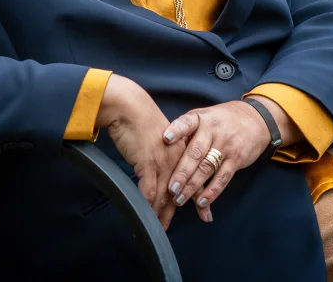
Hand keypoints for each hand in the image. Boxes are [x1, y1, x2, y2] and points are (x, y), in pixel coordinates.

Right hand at [96, 74, 185, 228]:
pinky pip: (149, 189)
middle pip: (182, 189)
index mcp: (182, 150)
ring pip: (166, 193)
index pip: (193, 177)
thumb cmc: (139, 119)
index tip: (204, 211)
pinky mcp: (147, 163)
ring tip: (161, 226)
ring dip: (163, 212)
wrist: (127, 107)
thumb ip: (164, 152)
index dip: (198, 196)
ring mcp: (163, 161)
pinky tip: (148, 213)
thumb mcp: (158, 137)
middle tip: (188, 223)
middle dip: (184, 209)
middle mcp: (176, 158)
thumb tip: (161, 167)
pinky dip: (148, 204)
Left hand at [160, 99, 280, 222]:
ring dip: (193, 186)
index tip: (165, 139)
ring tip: (180, 200)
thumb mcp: (203, 118)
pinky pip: (222, 177)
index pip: (187, 122)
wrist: (254, 120)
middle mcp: (212, 131)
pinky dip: (212, 191)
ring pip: (207, 168)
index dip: (176, 130)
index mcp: (200, 118)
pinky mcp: (236, 159)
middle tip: (170, 188)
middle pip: (195, 153)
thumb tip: (162, 149)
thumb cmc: (220, 121)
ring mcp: (225, 145)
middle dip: (182, 172)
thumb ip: (186, 133)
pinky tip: (201, 201)